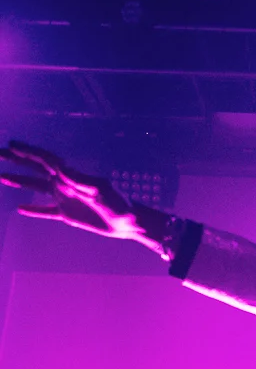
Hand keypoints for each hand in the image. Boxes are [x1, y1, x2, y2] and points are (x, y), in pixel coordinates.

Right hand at [0, 141, 166, 247]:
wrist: (129, 223)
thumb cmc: (119, 205)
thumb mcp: (101, 191)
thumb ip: (81, 181)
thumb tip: (61, 170)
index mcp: (71, 175)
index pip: (45, 159)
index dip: (28, 152)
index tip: (12, 145)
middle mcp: (64, 184)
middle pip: (35, 169)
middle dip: (17, 161)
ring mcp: (64, 199)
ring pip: (36, 188)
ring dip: (20, 181)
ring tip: (1, 176)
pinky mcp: (68, 215)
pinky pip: (46, 211)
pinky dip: (34, 210)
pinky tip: (20, 208)